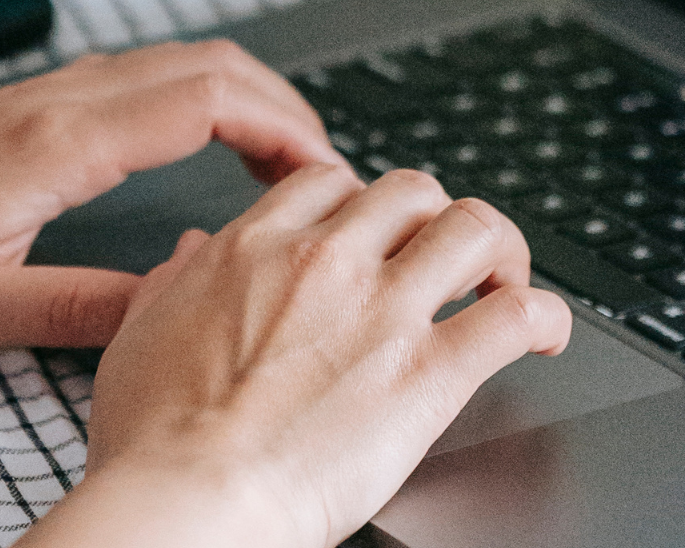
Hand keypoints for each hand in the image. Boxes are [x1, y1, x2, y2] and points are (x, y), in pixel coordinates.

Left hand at [0, 39, 341, 353]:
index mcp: (54, 143)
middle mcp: (59, 100)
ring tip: (287, 166)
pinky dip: (208, 98)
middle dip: (287, 107)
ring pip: (182, 60)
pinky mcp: (38, 104)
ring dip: (250, 97)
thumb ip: (82, 309)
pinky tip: (215, 146)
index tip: (325, 175)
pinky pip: (149, 75)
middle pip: (211, 63)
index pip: (205, 100)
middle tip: (326, 174)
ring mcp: (49, 93)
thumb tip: (179, 307)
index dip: (283, 129)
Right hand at [25, 165, 572, 547]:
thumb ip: (175, 281)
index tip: (373, 232)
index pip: (332, 182)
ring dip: (500, 249)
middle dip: (434, 219)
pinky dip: (544, 316)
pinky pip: (516, 316)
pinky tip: (544, 333)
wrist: (190, 502)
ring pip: (474, 227)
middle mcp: (328, 260)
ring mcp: (386, 310)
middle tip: (441, 257)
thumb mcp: (140, 334)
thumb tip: (195, 252)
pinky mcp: (432, 371)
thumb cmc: (155, 442)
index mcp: (256, 247)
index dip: (362, 204)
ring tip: (502, 279)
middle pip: (412, 190)